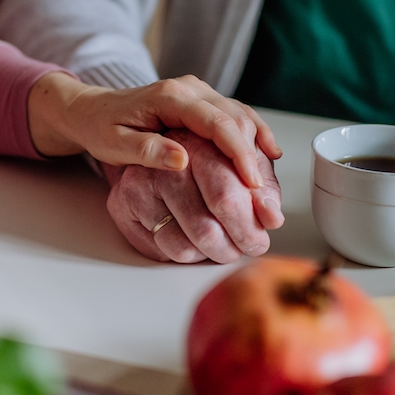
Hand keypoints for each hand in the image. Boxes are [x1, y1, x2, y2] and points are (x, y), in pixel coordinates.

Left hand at [26, 72, 281, 189]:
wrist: (91, 108)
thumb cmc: (100, 126)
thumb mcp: (114, 143)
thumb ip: (148, 150)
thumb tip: (182, 160)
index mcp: (171, 97)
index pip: (217, 123)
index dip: (239, 153)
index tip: (253, 183)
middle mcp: (190, 89)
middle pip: (237, 117)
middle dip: (256, 155)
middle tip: (266, 194)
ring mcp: (199, 92)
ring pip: (242, 115)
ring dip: (259, 146)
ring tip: (270, 182)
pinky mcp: (203, 102)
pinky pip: (236, 115)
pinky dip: (255, 134)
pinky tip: (270, 154)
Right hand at [104, 130, 283, 263]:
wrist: (148, 145)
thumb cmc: (201, 159)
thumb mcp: (239, 165)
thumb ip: (261, 189)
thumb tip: (272, 217)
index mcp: (199, 141)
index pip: (226, 192)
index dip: (249, 221)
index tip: (263, 234)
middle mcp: (164, 161)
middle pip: (205, 226)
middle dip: (233, 244)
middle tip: (248, 246)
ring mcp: (139, 183)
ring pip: (186, 245)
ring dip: (212, 253)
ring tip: (224, 243)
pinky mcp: (122, 203)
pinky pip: (163, 249)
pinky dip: (187, 253)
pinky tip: (195, 240)